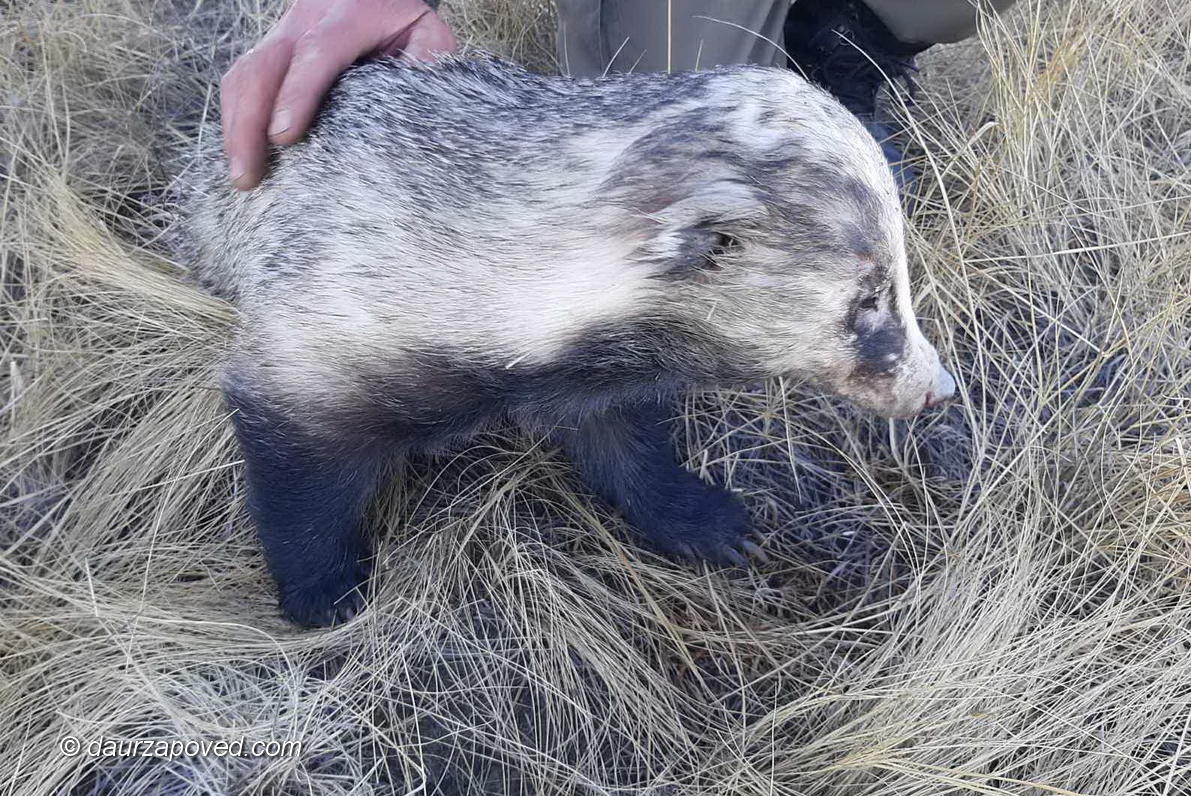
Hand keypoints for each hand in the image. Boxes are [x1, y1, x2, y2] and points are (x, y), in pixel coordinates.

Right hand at [220, 0, 456, 189]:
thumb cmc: (406, 24)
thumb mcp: (428, 38)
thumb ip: (425, 70)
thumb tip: (414, 118)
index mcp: (350, 15)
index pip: (317, 53)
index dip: (297, 94)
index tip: (283, 137)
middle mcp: (306, 20)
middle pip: (265, 67)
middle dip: (249, 123)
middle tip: (248, 176)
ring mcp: (282, 34)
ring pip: (245, 74)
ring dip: (236, 127)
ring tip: (242, 176)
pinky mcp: (270, 52)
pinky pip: (243, 82)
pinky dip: (237, 120)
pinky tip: (243, 156)